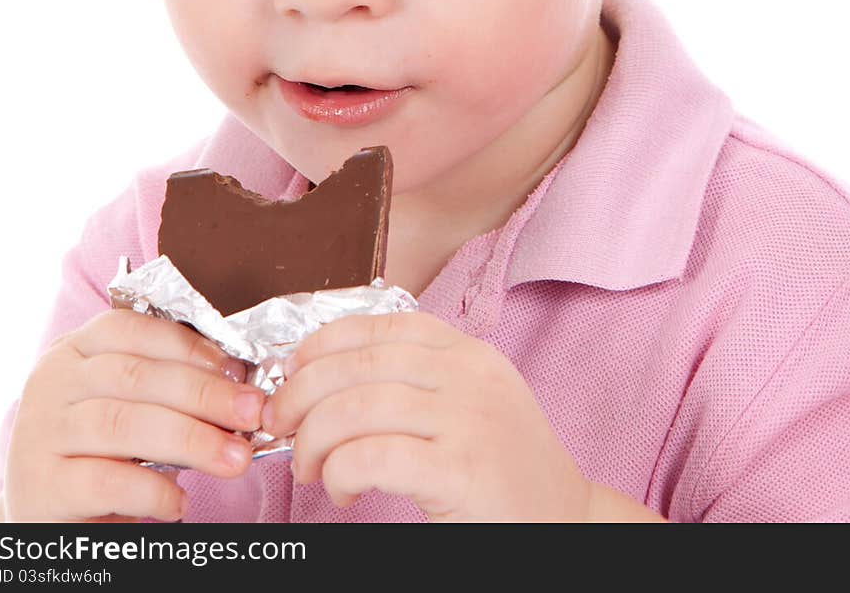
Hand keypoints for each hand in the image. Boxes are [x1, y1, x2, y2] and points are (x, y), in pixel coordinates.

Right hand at [4, 310, 264, 521]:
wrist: (40, 508)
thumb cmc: (93, 448)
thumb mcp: (119, 402)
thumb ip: (163, 386)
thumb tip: (238, 387)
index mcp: (74, 349)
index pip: (132, 329)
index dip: (188, 346)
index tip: (236, 368)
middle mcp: (52, 383)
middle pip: (136, 377)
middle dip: (203, 394)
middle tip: (251, 412)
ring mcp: (40, 433)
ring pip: (124, 424)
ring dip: (191, 440)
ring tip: (235, 458)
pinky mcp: (41, 487)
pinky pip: (106, 481)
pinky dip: (152, 490)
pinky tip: (181, 502)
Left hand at [262, 311, 590, 521]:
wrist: (567, 525)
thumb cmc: (505, 470)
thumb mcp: (472, 403)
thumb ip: (418, 381)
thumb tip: (324, 376)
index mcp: (468, 352)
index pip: (381, 323)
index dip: (323, 342)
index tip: (292, 368)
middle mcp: (469, 375)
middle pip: (357, 363)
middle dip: (301, 393)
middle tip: (283, 427)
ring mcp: (468, 420)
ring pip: (356, 407)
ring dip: (313, 440)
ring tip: (310, 469)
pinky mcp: (461, 470)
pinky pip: (373, 456)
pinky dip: (340, 472)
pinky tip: (342, 492)